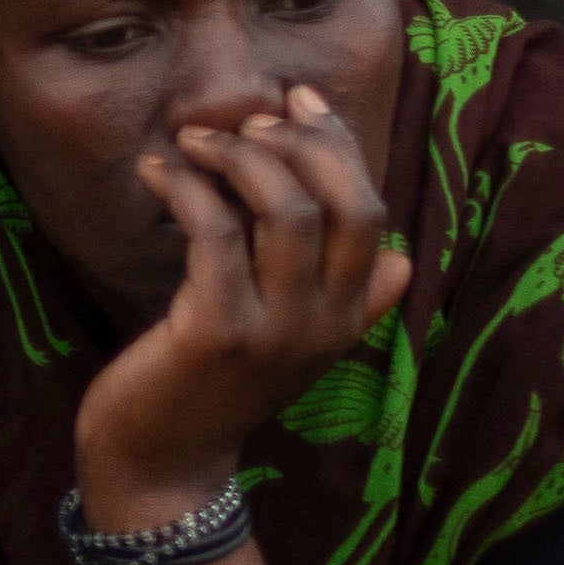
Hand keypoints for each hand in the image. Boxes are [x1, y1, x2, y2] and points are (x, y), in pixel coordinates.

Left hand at [70, 82, 407, 517]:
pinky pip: (214, 232)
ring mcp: (275, 328)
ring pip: (284, 209)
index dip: (340, 144)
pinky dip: (184, 188)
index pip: (371, 209)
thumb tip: (406, 260)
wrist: (163, 463)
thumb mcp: (295, 344)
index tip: (300, 101)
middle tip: (247, 122)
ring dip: (236, 158)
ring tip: (192, 142)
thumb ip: (350, 301)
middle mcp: (324, 321)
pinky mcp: (217, 331)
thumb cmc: (216, 387)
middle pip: (344, 201)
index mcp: (348, 314)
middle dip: (299, 143)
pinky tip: (157, 174)